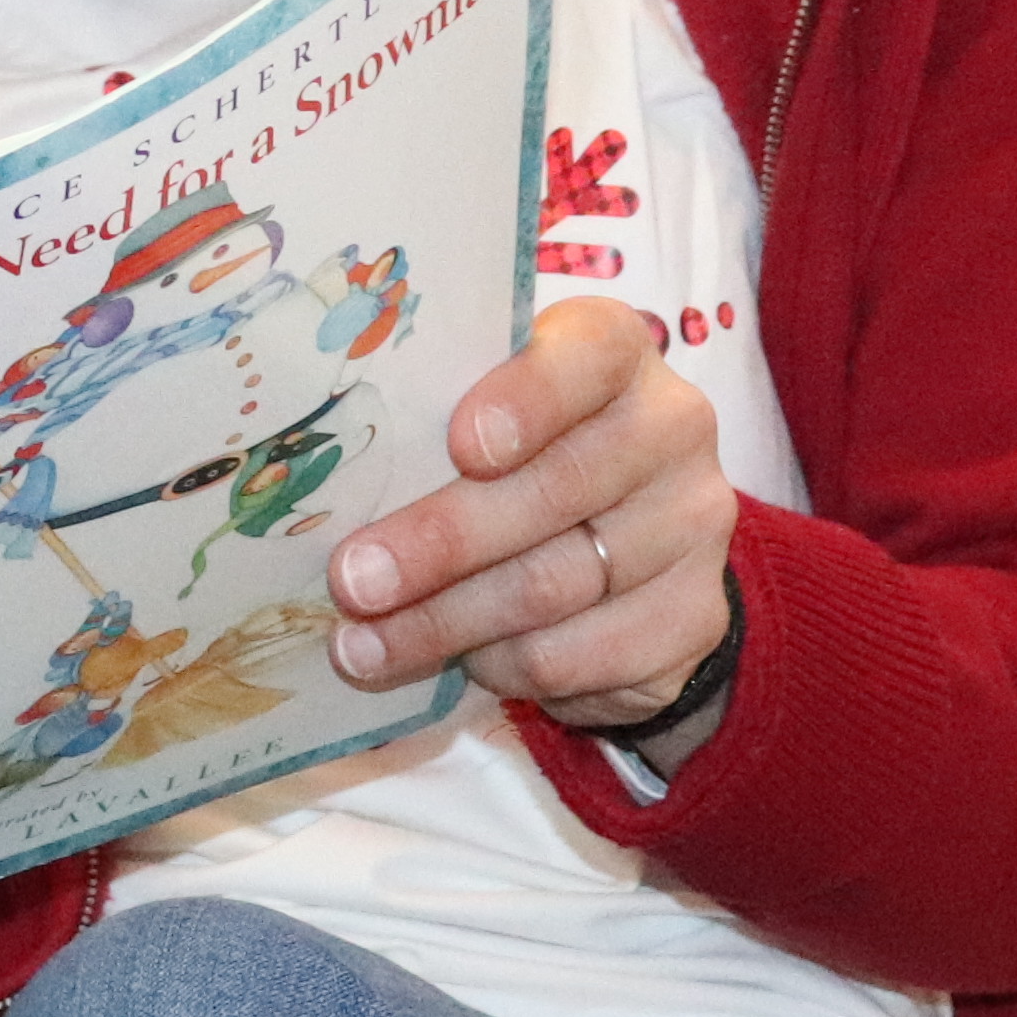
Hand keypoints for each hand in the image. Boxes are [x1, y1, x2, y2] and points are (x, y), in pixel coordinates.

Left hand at [324, 297, 738, 733]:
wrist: (630, 559)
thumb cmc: (521, 457)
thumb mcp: (481, 414)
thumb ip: (432, 419)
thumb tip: (323, 478)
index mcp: (616, 351)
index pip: (589, 356)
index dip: (527, 400)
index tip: (461, 446)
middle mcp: (672, 428)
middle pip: (558, 489)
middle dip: (442, 541)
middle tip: (353, 580)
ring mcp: (694, 526)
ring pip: (556, 584)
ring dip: (445, 622)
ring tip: (362, 645)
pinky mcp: (692, 618)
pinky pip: (578, 653)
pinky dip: (501, 665)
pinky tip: (454, 665)